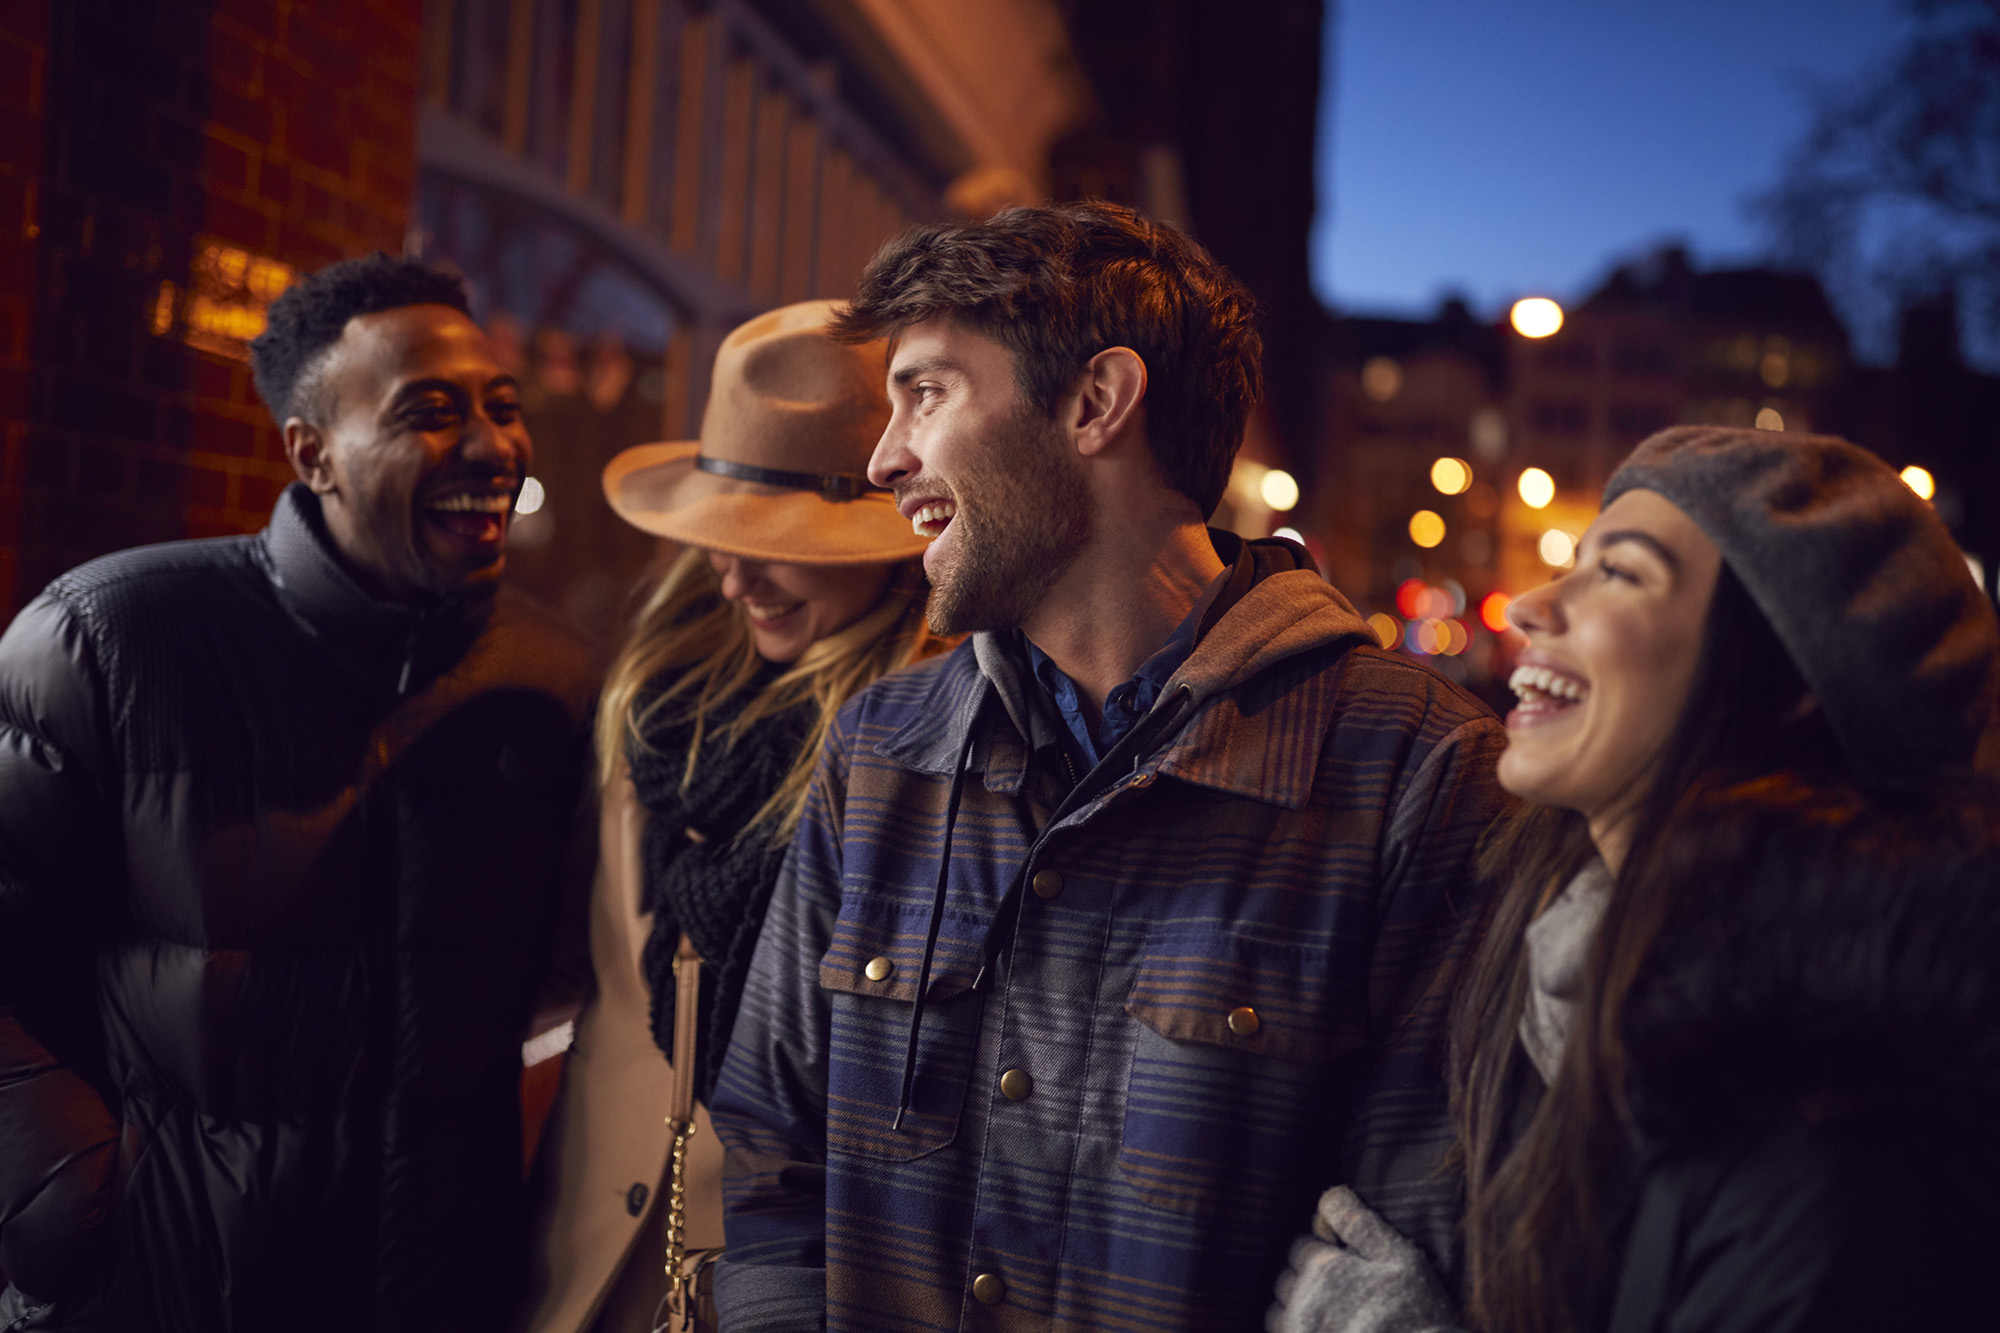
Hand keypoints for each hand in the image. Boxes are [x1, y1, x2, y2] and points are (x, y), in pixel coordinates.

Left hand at [1265, 1186, 1460, 1332]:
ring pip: (1278, 1313)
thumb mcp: (1399, 1257)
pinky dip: (1296, 1331)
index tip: (1342, 1263)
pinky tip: (1323, 1330)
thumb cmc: (1415, 1310)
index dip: (1320, 1252)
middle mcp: (1303, 1300)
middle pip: (1287, 1280)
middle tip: (1339, 1291)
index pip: (1301, 1248)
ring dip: (1295, 1310)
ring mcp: (1300, 1331)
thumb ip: (1359, 1223)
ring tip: (1327, 1315)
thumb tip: (1328, 1194)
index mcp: (1323, 1268)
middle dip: (1305, 1280)